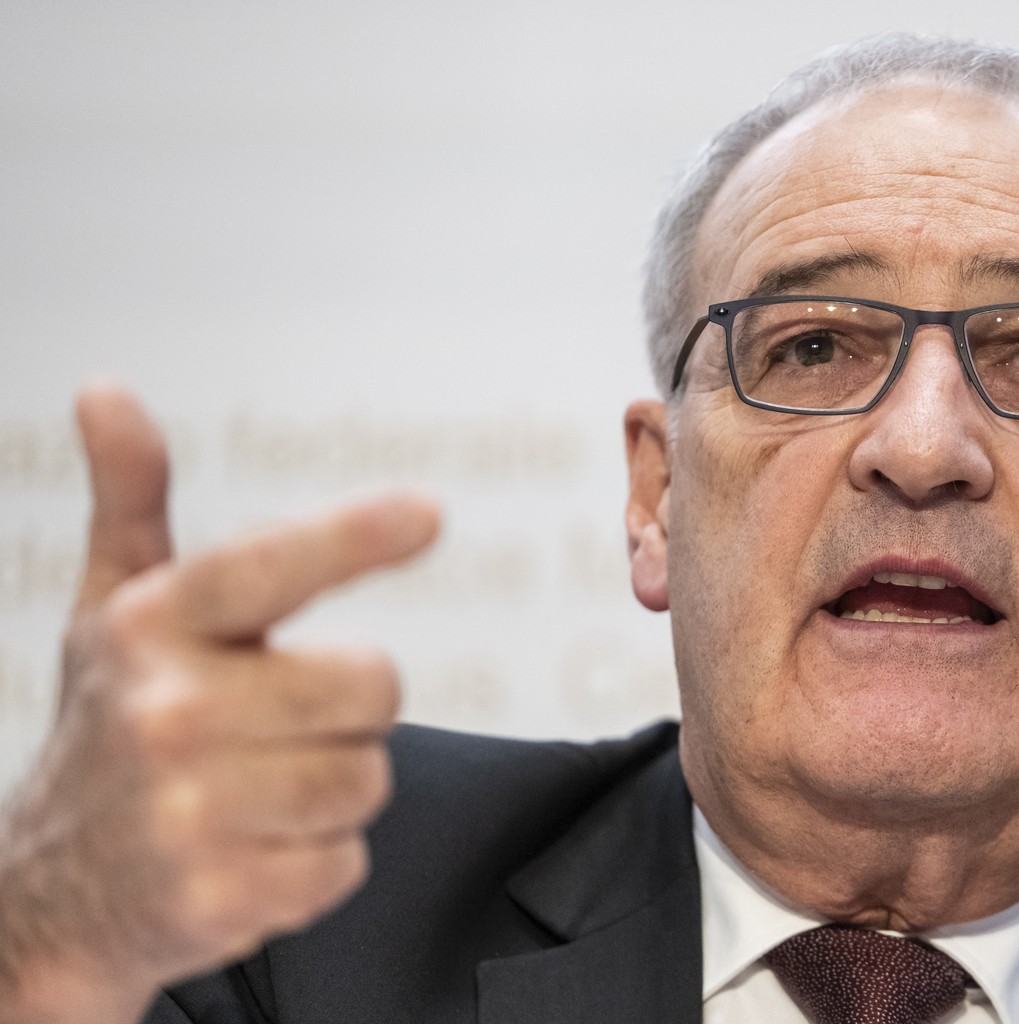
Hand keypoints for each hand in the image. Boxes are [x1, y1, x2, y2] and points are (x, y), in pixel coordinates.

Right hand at [0, 385, 439, 1021]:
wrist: (45, 898)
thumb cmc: (110, 731)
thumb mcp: (113, 613)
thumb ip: (131, 502)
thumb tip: (106, 393)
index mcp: (152, 626)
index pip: (266, 566)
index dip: (351, 537)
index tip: (426, 513)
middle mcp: (166, 713)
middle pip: (373, 685)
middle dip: (347, 707)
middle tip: (275, 725)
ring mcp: (190, 811)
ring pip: (368, 777)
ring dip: (333, 789)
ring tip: (254, 794)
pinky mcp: (222, 897)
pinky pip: (347, 860)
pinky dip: (316, 862)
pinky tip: (249, 853)